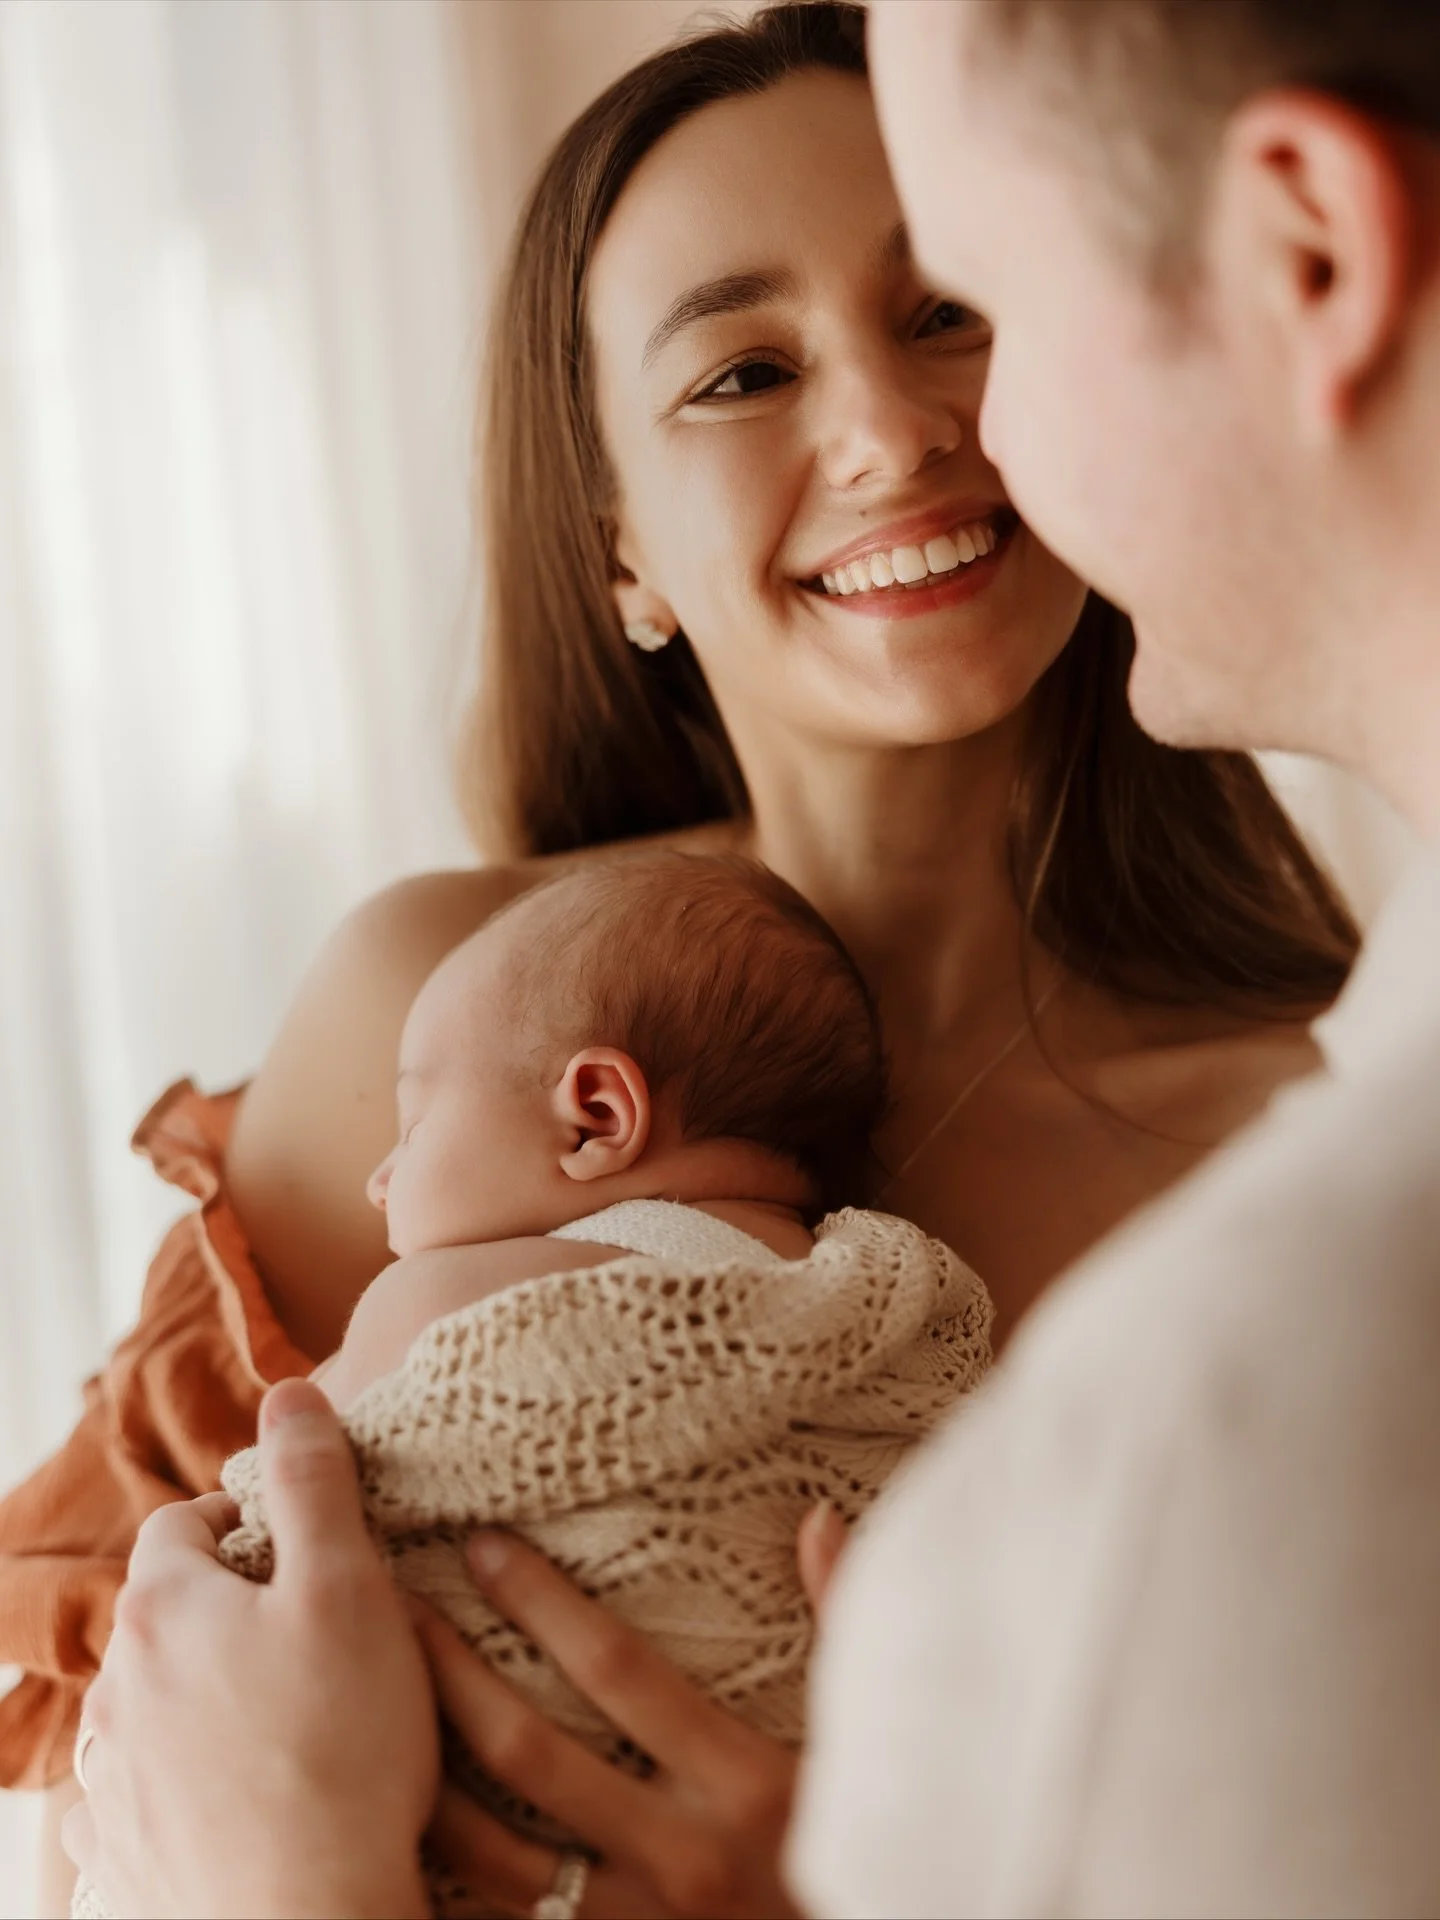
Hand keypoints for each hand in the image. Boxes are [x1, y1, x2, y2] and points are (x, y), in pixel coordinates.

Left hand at [63, 1379, 436, 1918]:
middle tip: (315, 1632)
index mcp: (164, 1611)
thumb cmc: (339, 1751)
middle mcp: (115, 1692)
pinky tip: (239, 1801)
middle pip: (168, 1615)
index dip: (249, 1519)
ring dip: (205, 1698)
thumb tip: (290, 1390)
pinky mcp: (120, 1861)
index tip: (306, 1546)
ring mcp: (110, 1784)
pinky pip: (141, 1800)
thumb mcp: (349, 1586)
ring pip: (153, 1707)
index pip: (186, 1522)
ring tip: (288, 1722)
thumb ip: (315, 1480)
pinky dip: (181, 1786)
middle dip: (231, 1610)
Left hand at [413, 1503, 849, 1918]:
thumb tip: (822, 1517)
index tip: (483, 1545)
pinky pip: (506, 1919)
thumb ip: (844, 1626)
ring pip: (494, 1854)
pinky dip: (449, 1875)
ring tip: (372, 1709)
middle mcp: (677, 1856)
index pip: (615, 1671)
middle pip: (530, 1754)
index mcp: (742, 1782)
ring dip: (428, 1775)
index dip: (541, 1602)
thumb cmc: (872, 1847)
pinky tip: (401, 1824)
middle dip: (450, 1674)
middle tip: (393, 1607)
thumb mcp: (872, 1740)